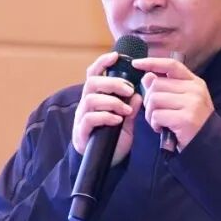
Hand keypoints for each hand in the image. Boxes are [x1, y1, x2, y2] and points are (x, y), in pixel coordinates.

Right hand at [72, 51, 142, 165]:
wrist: (107, 164)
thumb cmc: (114, 139)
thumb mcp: (127, 121)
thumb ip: (131, 108)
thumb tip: (139, 94)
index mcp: (97, 97)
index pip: (94, 74)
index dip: (102, 63)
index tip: (116, 56)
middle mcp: (86, 104)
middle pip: (92, 83)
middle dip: (112, 83)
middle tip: (130, 89)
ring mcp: (82, 118)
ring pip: (90, 99)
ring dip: (111, 101)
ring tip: (126, 110)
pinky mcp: (82, 132)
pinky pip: (89, 119)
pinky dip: (105, 116)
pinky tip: (118, 120)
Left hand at [133, 57, 213, 150]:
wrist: (206, 144)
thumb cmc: (191, 122)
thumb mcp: (182, 101)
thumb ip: (166, 87)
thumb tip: (147, 76)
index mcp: (194, 82)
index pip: (172, 65)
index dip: (153, 62)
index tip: (136, 64)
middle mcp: (195, 90)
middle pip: (157, 84)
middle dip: (149, 100)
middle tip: (154, 113)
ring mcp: (192, 103)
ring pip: (155, 99)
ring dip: (150, 113)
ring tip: (158, 122)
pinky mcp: (185, 118)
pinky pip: (157, 115)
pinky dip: (154, 123)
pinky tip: (161, 129)